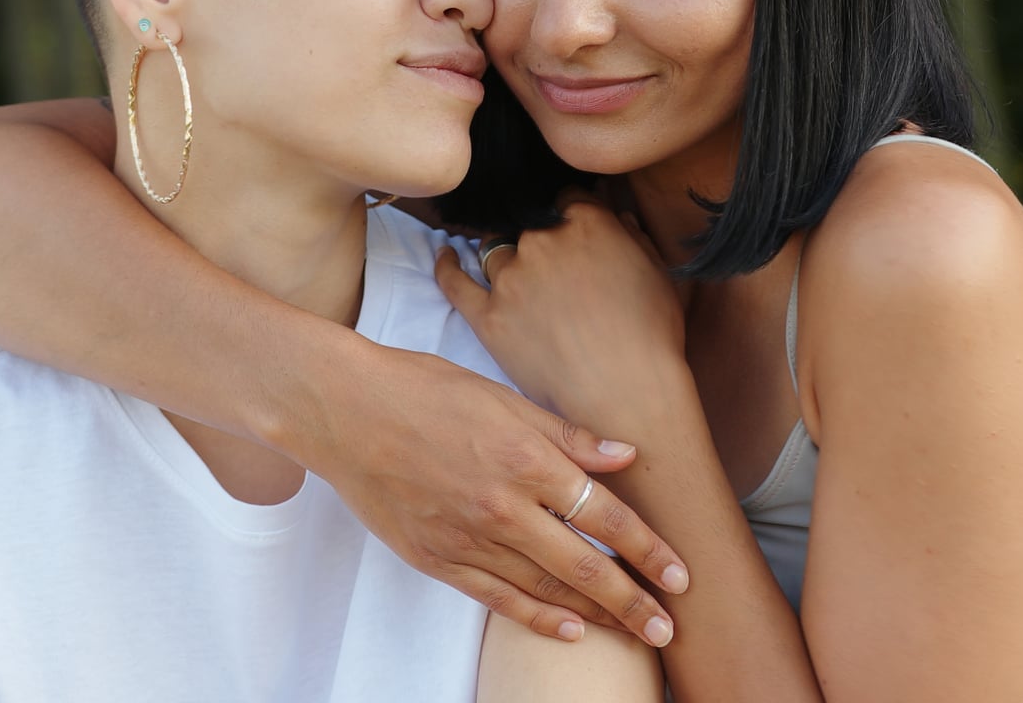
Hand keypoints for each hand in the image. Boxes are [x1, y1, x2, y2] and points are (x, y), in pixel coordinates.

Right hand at [293, 339, 689, 645]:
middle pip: (584, 565)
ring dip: (594, 614)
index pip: (606, 515)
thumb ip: (567, 434)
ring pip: (545, 589)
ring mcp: (467, 538)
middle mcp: (503, 506)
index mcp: (526, 459)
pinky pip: (496, 599)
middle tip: (670, 627)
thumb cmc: (422, 390)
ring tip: (632, 632)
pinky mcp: (436, 558)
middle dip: (633, 600)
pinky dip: (536, 619)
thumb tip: (626, 455)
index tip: (682, 575)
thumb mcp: (503, 397)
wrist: (341, 410)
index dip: (650, 550)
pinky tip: (568, 632)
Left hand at [434, 194, 693, 434]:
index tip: (571, 226)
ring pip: (494, 250)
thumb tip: (618, 216)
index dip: (570, 212)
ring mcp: (511, 279)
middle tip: (550, 267)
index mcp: (587, 224)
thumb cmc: (652, 338)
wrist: (624, 395)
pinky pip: (455, 281)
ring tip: (513, 276)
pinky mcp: (488, 316)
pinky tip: (445, 255)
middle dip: (539, 240)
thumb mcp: (658, 274)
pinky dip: (446, 265)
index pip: (567, 198)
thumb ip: (634, 237)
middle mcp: (543, 241)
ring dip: (504, 258)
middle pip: (529, 226)